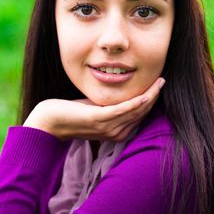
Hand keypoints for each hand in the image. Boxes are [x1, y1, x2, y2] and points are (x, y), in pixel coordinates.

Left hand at [23, 77, 164, 141]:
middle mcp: (117, 133)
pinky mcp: (99, 119)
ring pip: (137, 110)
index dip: (151, 100)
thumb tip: (122, 95)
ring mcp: (109, 127)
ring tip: (159, 82)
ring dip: (150, 96)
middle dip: (154, 96)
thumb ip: (111, 106)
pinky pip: (124, 109)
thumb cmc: (73, 114)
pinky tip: (147, 93)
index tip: (157, 85)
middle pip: (142, 112)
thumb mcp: (97, 109)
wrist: (51, 121)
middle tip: (162, 80)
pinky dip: (137, 101)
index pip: (140, 115)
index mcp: (117, 132)